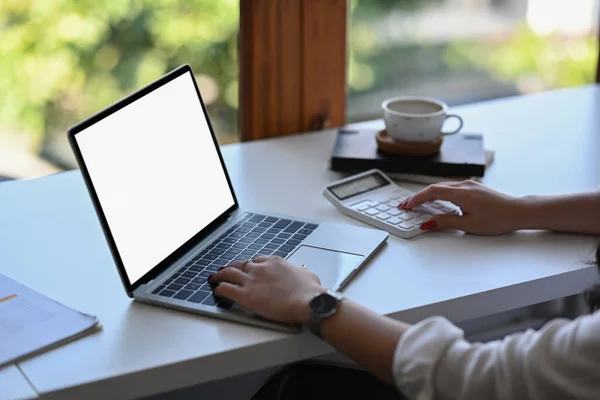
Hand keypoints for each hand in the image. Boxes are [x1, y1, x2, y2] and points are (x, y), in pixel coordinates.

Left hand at [208, 256, 324, 324]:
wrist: (309, 302)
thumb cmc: (310, 292)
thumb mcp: (308, 275)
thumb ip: (301, 271)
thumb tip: (302, 270)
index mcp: (275, 262)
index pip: (257, 260)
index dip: (250, 265)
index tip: (248, 268)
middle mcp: (261, 268)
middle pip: (240, 264)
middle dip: (232, 267)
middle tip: (227, 270)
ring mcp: (252, 281)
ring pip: (229, 273)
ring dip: (220, 275)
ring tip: (214, 278)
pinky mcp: (246, 295)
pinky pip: (226, 289)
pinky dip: (219, 289)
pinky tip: (216, 291)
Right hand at [401, 180, 524, 234]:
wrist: (519, 211)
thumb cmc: (499, 218)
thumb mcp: (469, 224)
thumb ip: (446, 222)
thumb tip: (428, 222)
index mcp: (461, 193)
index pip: (431, 192)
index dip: (416, 199)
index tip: (406, 206)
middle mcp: (464, 186)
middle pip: (435, 188)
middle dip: (419, 197)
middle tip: (406, 206)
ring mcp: (470, 185)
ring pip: (443, 187)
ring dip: (428, 195)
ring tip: (418, 205)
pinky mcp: (474, 188)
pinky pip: (451, 189)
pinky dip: (440, 194)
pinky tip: (437, 201)